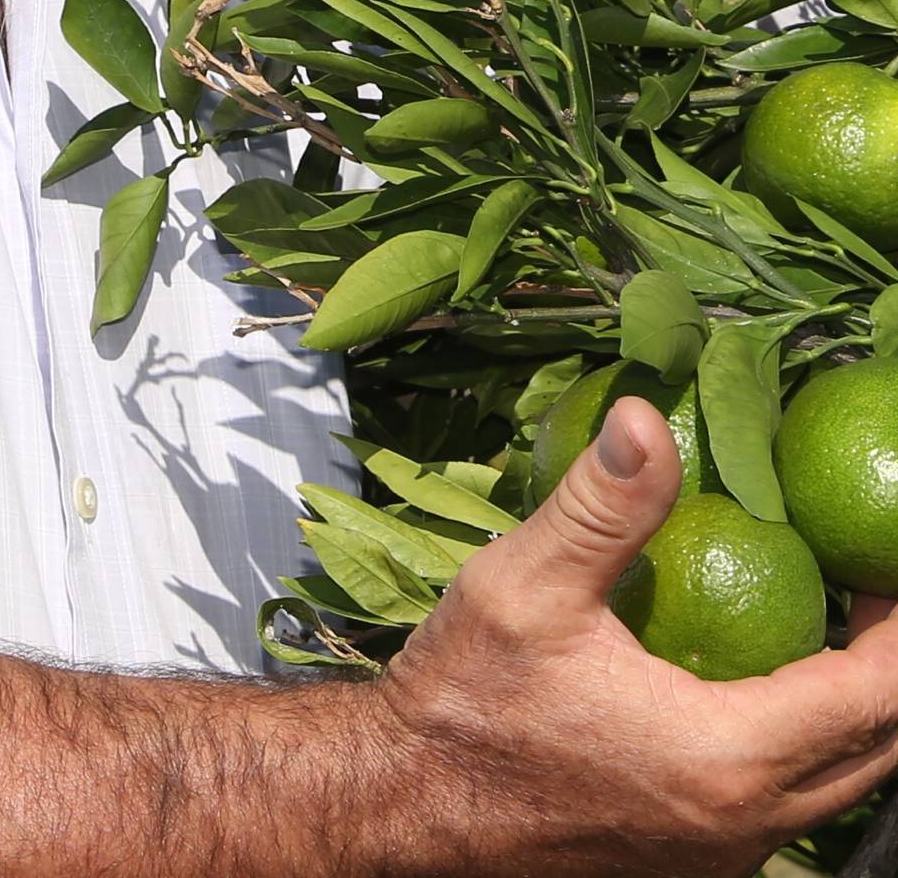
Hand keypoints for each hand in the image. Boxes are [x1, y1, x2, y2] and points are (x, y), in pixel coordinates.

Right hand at [366, 397, 897, 875]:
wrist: (403, 802)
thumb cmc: (466, 700)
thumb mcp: (528, 585)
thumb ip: (603, 504)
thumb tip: (648, 418)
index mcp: (727, 761)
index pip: (873, 696)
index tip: (887, 563)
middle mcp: (744, 827)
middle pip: (876, 752)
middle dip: (892, 667)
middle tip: (871, 581)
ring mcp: (719, 857)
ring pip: (836, 788)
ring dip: (855, 709)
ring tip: (833, 619)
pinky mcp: (689, 863)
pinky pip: (785, 806)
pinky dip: (807, 744)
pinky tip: (758, 679)